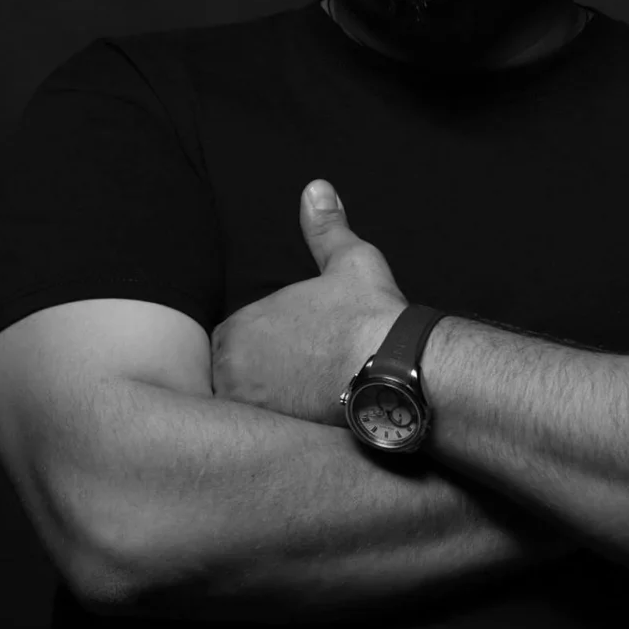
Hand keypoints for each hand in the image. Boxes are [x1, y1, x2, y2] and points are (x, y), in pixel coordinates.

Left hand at [211, 180, 407, 424]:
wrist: (398, 368)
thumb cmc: (367, 313)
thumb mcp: (346, 260)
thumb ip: (323, 227)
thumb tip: (316, 188)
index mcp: (240, 330)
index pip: (229, 341)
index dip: (257, 344)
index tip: (286, 347)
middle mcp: (234, 375)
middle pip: (231, 379)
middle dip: (257, 378)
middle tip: (297, 375)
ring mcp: (254, 412)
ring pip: (248, 410)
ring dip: (268, 405)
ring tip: (303, 400)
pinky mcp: (278, 441)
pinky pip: (268, 438)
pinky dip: (285, 431)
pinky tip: (312, 422)